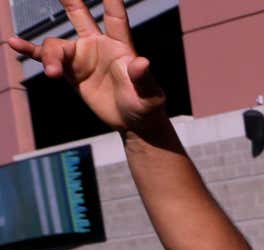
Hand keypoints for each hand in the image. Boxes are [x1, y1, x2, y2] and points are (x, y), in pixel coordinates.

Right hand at [6, 0, 166, 133]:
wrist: (131, 123)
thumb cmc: (145, 106)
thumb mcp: (149, 94)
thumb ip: (143, 78)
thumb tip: (141, 62)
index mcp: (120, 46)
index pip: (115, 18)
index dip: (111, 1)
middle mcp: (98, 46)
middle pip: (80, 15)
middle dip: (70, 0)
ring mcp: (81, 57)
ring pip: (57, 44)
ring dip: (50, 57)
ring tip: (52, 73)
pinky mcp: (68, 71)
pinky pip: (45, 57)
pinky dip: (29, 50)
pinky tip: (14, 43)